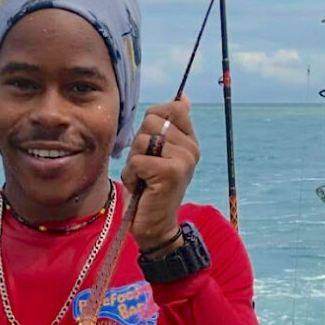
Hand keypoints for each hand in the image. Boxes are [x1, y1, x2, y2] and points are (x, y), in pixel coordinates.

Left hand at [120, 96, 199, 252]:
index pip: (172, 107)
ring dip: (134, 162)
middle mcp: (192, 148)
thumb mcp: (157, 155)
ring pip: (143, 140)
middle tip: (145, 168)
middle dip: (139, 144)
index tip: (152, 148)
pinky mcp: (172, 172)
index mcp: (190, 141)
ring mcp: (185, 159)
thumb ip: (168, 127)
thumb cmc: (150, 190)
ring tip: (143, 179)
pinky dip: (132, 175)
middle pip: (152, 121)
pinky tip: (141, 188)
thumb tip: (184, 97)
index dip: (152, 121)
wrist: (154, 227)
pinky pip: (138, 160)